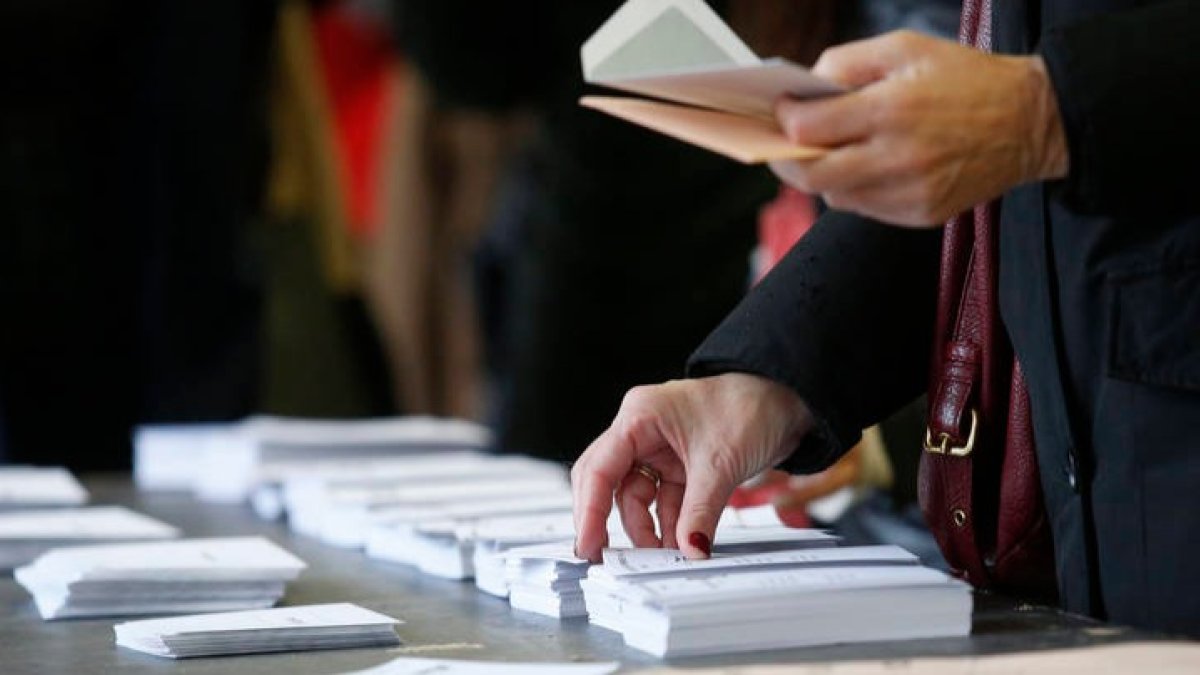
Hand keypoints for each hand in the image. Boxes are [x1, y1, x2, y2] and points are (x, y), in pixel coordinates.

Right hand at [571, 374, 813, 561]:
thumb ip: (699, 512)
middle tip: (607, 557)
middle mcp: (642, 431)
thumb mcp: (720, 464)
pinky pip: (663, 501)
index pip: (601, 468)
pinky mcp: (679, 466)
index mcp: (640, 416)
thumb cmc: (752, 406)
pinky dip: (670, 524)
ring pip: (636, 497)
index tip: (589, 544)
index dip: (590, 510)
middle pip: (608, 483)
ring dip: (647, 528)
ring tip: (660, 555)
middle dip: (607, 520)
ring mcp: (659, 449)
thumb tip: (689, 549)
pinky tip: (679, 543)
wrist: (788, 401)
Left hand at [770, 31, 1068, 226]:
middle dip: (785, 160)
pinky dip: (855, 189)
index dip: (783, 119)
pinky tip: (865, 166)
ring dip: (822, 175)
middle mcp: (898, 158)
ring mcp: (910, 192)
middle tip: (781, 145)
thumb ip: (847, 62)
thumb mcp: (905, 47)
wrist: (1031, 120)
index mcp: (891, 110)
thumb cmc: (966, 78)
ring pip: (835, 196)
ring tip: (828, 152)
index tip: (780, 109)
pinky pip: (866, 209)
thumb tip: (803, 89)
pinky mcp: (921, 215)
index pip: (808, 129)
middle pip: (810, 175)